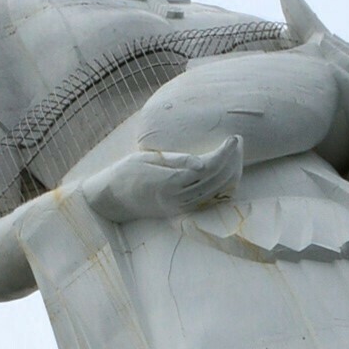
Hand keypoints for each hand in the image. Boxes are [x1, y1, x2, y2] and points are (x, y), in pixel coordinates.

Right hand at [79, 137, 242, 224]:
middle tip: (237, 141)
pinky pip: (211, 200)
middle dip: (232, 160)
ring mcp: (182, 207)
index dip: (225, 153)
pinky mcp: (183, 210)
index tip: (233, 138)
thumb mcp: (148, 159)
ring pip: (218, 192)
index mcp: (170, 183)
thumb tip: (203, 162)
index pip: (209, 168)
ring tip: (234, 153)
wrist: (112, 199)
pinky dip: (224, 186)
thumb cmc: (126, 172)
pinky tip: (228, 171)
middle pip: (218, 180)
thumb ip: (177, 161)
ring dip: (231, 173)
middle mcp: (179, 199)